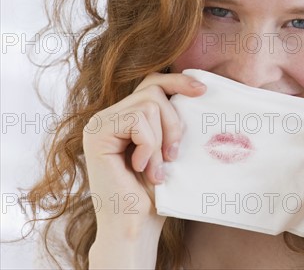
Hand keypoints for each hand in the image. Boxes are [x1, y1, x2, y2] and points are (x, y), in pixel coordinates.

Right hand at [82, 72, 205, 237]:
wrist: (135, 225)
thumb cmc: (155, 193)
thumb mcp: (169, 148)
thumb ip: (170, 120)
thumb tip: (199, 89)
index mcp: (124, 117)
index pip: (152, 83)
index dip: (178, 82)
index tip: (202, 91)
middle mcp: (107, 116)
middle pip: (153, 90)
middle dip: (173, 123)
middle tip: (172, 156)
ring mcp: (99, 123)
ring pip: (149, 105)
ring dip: (160, 141)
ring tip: (155, 169)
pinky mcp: (97, 134)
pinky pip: (138, 121)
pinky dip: (148, 146)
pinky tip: (140, 168)